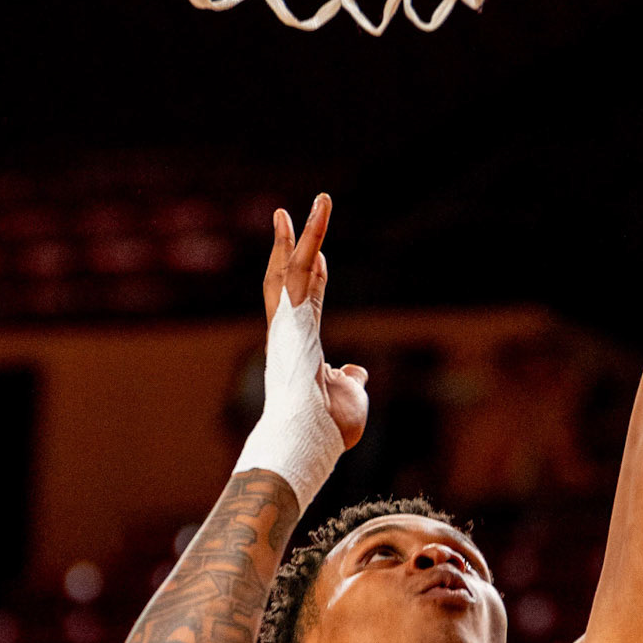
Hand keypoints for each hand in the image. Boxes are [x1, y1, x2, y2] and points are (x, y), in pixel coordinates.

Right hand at [262, 193, 368, 451]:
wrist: (307, 440)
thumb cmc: (327, 427)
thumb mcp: (348, 395)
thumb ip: (350, 378)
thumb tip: (358, 371)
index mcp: (301, 347)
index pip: (307, 303)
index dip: (314, 278)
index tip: (321, 257)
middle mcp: (289, 332)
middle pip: (285, 279)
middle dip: (289, 247)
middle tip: (284, 215)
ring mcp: (288, 324)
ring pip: (292, 268)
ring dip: (304, 234)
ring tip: (316, 202)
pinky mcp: (292, 317)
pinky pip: (299, 270)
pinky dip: (310, 239)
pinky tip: (317, 215)